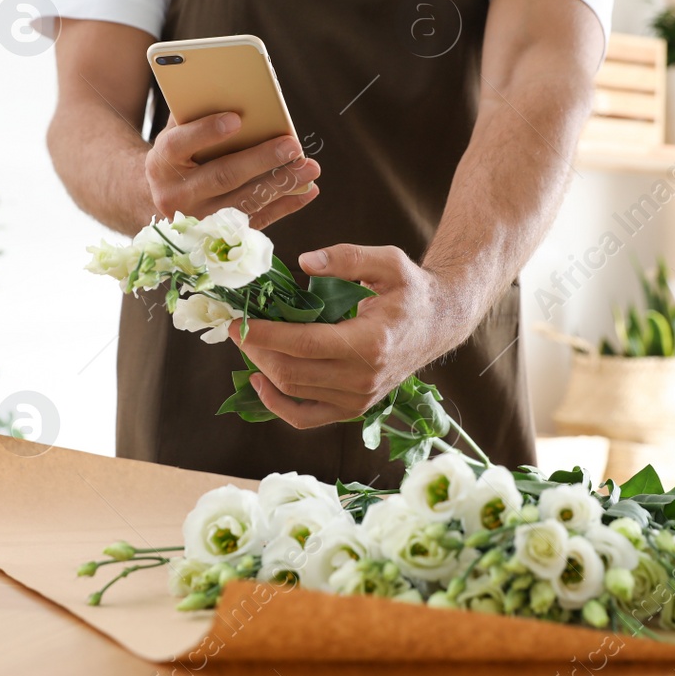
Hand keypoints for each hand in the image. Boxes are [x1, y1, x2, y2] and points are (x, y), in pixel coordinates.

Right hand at [146, 112, 319, 228]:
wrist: (158, 202)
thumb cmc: (178, 157)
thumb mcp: (175, 135)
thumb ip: (195, 115)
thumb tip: (234, 91)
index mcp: (161, 163)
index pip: (179, 144)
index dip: (206, 131)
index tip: (236, 118)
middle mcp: (176, 195)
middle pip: (222, 176)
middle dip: (261, 160)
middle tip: (292, 145)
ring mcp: (198, 220)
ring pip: (244, 202)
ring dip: (281, 184)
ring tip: (309, 167)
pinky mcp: (219, 236)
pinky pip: (257, 222)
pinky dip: (285, 206)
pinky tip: (307, 190)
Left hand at [230, 244, 470, 428]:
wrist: (438, 324)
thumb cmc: (411, 290)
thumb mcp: (388, 261)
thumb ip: (347, 257)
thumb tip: (304, 262)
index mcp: (370, 343)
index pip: (302, 344)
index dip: (263, 334)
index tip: (237, 321)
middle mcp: (363, 378)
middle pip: (290, 372)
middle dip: (255, 350)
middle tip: (237, 327)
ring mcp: (358, 399)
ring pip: (293, 393)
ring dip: (262, 369)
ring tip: (249, 343)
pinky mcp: (353, 409)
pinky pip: (305, 418)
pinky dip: (277, 404)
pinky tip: (261, 380)